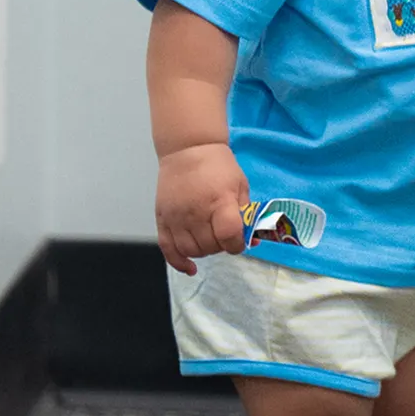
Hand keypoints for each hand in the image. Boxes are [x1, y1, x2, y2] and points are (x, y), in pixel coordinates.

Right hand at [155, 142, 250, 275]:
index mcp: (219, 202)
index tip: (238, 240)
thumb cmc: (218, 166)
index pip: (229, 238)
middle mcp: (196, 211)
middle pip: (210, 247)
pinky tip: (190, 267)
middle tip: (222, 234)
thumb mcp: (240, 185)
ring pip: (191, 250)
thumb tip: (252, 240)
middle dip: (221, 246)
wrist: (188, 149)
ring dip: (203, 251)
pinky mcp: (162, 218)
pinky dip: (178, 262)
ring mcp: (176, 216)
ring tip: (208, 239)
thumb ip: (246, 214)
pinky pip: (167, 248)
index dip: (237, 245)